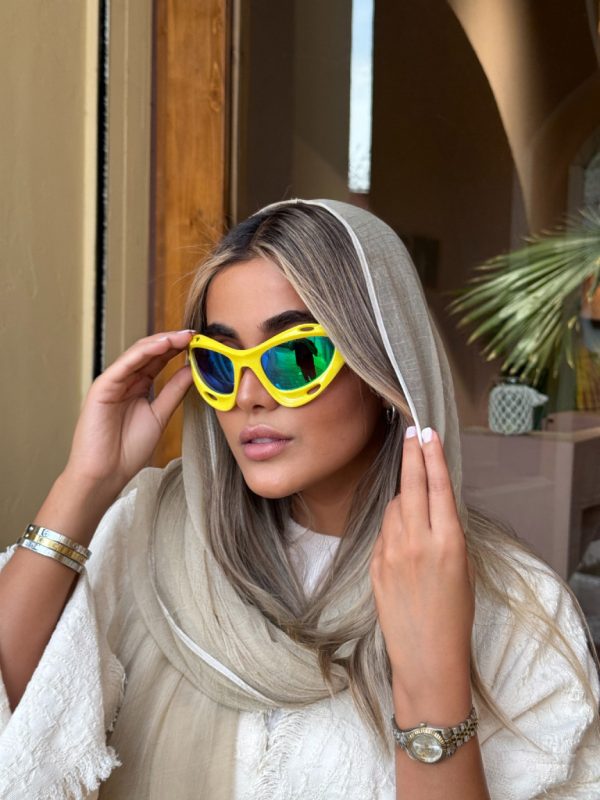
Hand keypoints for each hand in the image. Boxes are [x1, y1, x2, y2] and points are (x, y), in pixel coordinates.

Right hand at [63, 330, 193, 494]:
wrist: (106, 472)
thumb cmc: (128, 449)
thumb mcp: (160, 415)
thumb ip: (174, 391)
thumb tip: (192, 370)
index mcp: (137, 386)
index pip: (159, 360)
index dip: (178, 349)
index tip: (200, 342)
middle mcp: (125, 380)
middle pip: (150, 352)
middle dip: (173, 341)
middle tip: (195, 334)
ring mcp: (113, 382)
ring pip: (138, 353)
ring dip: (162, 342)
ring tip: (184, 336)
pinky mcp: (102, 387)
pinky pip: (125, 364)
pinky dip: (144, 353)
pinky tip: (163, 345)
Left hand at [370, 426, 473, 720]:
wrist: (426, 654)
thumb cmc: (454, 615)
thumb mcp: (462, 568)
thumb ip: (445, 533)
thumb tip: (430, 505)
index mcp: (449, 542)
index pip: (438, 487)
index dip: (433, 456)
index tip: (428, 432)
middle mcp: (419, 541)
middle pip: (412, 485)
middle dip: (412, 455)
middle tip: (412, 431)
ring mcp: (393, 551)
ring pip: (394, 506)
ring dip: (403, 494)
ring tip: (413, 497)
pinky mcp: (376, 563)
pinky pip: (384, 530)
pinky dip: (393, 523)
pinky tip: (402, 532)